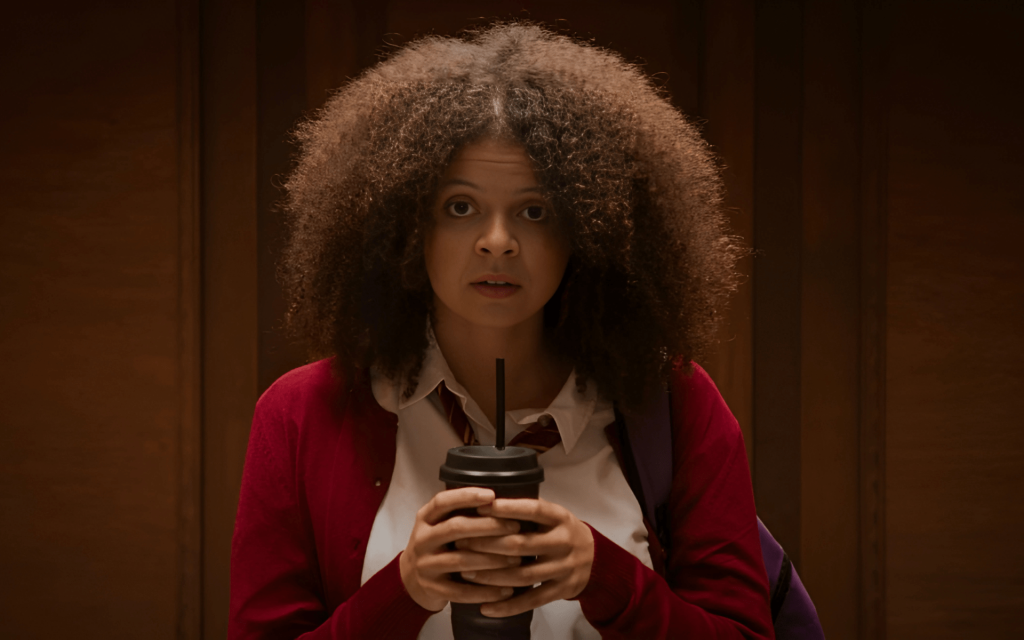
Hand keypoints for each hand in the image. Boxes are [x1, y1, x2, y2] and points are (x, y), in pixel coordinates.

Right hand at [400, 487, 523, 611]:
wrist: (410, 580)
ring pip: (461, 561)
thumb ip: (459, 513)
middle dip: (488, 526)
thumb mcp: (438, 525)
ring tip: (516, 559)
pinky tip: (506, 590)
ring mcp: (425, 566)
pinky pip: (462, 592)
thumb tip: (500, 502)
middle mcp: (422, 540)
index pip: (442, 502)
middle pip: (455, 528)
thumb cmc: (436, 546)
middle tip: (515, 527)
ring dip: (492, 560)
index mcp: (425, 519)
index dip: (466, 496)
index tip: (491, 495)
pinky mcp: (432, 589)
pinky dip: (486, 591)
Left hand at [453, 497, 593, 617]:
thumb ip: (527, 512)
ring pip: (522, 575)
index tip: (480, 507)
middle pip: (522, 544)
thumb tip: (485, 503)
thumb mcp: (553, 516)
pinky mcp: (561, 590)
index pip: (533, 510)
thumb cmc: (562, 532)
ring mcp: (564, 568)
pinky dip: (507, 606)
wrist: (595, 559)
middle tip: (461, 543)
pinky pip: (531, 600)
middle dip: (487, 544)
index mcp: (560, 518)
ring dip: (491, 576)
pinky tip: (486, 607)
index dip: (507, 509)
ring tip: (466, 574)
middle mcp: (564, 541)